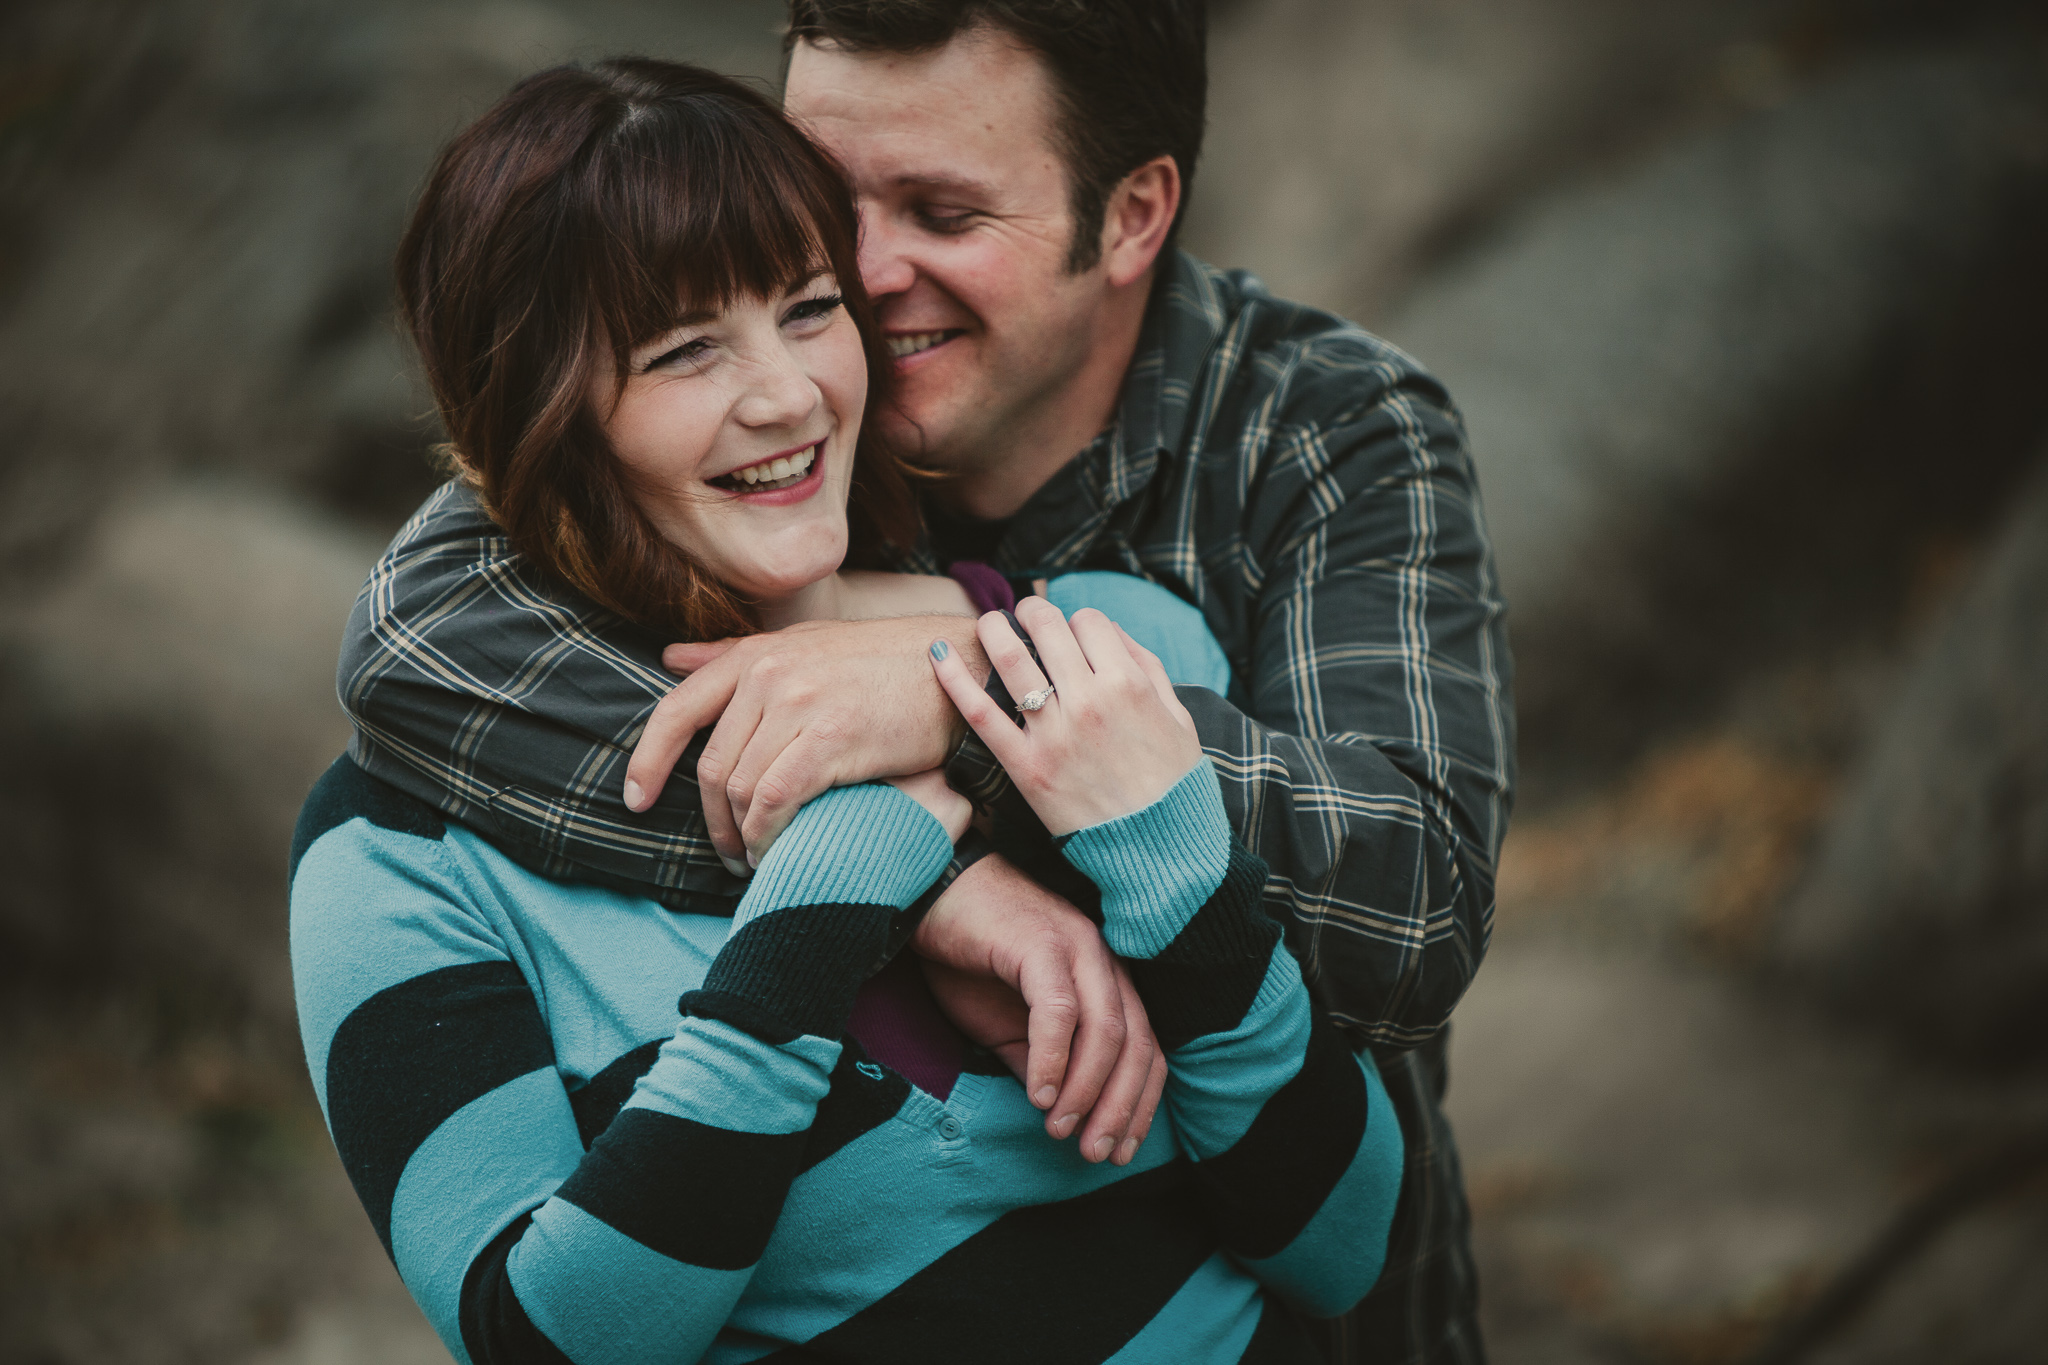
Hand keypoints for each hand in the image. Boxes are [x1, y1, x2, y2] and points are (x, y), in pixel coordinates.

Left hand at [624, 617, 989, 870]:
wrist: (957, 668)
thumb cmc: (884, 663)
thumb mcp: (804, 645)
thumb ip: (735, 655)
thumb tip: (669, 657)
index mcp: (756, 655)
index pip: (677, 711)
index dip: (647, 761)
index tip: (636, 801)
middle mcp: (768, 674)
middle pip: (711, 765)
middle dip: (710, 820)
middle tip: (727, 852)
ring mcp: (798, 704)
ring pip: (740, 789)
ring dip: (742, 837)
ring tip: (758, 858)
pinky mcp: (831, 738)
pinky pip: (775, 800)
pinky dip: (767, 836)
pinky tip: (777, 851)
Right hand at [914, 854, 1166, 1164]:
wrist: (928, 895)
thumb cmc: (968, 958)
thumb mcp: (1010, 1027)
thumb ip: (1043, 1064)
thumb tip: (1063, 1115)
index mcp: (1105, 980)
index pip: (1146, 1050)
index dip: (1140, 1105)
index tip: (1122, 1152)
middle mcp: (1102, 960)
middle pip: (1136, 1045)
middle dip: (1120, 1108)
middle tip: (1096, 1153)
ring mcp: (1075, 946)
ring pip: (1106, 1030)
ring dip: (1088, 1090)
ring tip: (1061, 1128)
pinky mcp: (1039, 942)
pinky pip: (1058, 1009)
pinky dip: (1053, 1057)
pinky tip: (1038, 1093)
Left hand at [930, 598, 1203, 834]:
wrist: (1158, 848)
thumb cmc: (1171, 782)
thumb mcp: (1177, 716)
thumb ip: (1146, 665)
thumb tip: (1108, 629)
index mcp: (1128, 684)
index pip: (1088, 621)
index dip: (1078, 621)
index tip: (1073, 635)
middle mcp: (1088, 701)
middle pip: (1046, 628)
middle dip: (1032, 611)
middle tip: (1024, 615)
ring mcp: (1053, 734)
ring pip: (1010, 659)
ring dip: (993, 629)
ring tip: (988, 623)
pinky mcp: (1026, 766)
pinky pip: (981, 714)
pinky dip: (954, 679)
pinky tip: (937, 654)